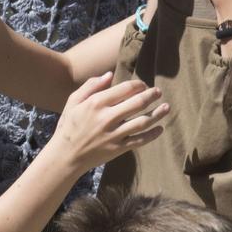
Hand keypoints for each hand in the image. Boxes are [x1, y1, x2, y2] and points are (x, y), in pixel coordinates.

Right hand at [45, 73, 169, 172]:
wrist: (65, 156)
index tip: (143, 85)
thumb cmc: (68, 126)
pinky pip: (139, 140)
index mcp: (96, 103)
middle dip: (151, 95)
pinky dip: (152, 134)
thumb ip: (90, 86)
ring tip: (166, 107)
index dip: (138, 85)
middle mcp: (107, 118)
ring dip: (157, 114)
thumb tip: (109, 75)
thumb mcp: (73, 102)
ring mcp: (114, 135)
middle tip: (158, 92)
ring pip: (142, 122)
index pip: (125, 89)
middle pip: (137, 103)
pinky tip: (160, 128)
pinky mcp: (118, 149)